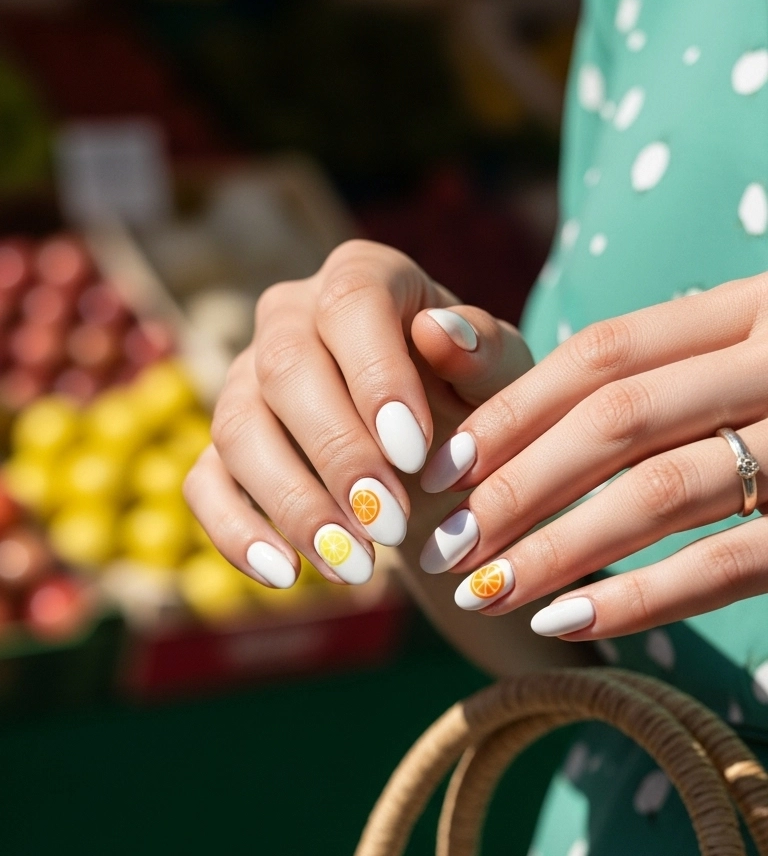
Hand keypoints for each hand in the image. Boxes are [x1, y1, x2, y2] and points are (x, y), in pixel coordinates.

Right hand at [184, 240, 530, 588]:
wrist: (443, 457)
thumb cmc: (478, 401)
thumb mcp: (504, 381)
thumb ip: (486, 355)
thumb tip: (441, 332)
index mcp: (363, 278)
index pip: (352, 304)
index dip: (376, 377)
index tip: (415, 453)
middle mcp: (289, 317)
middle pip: (285, 369)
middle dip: (338, 456)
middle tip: (392, 527)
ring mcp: (246, 382)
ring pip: (237, 429)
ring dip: (296, 505)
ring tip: (358, 567)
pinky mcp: (222, 449)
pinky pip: (205, 485)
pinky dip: (237, 534)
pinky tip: (288, 577)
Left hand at [417, 273, 767, 638]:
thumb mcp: (753, 348)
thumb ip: (658, 363)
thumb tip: (482, 374)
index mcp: (759, 307)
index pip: (608, 351)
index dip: (515, 410)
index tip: (442, 465)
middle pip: (618, 421)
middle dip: (516, 488)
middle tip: (444, 546)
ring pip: (662, 494)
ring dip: (558, 550)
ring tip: (487, 592)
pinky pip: (727, 564)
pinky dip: (641, 598)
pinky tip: (569, 624)